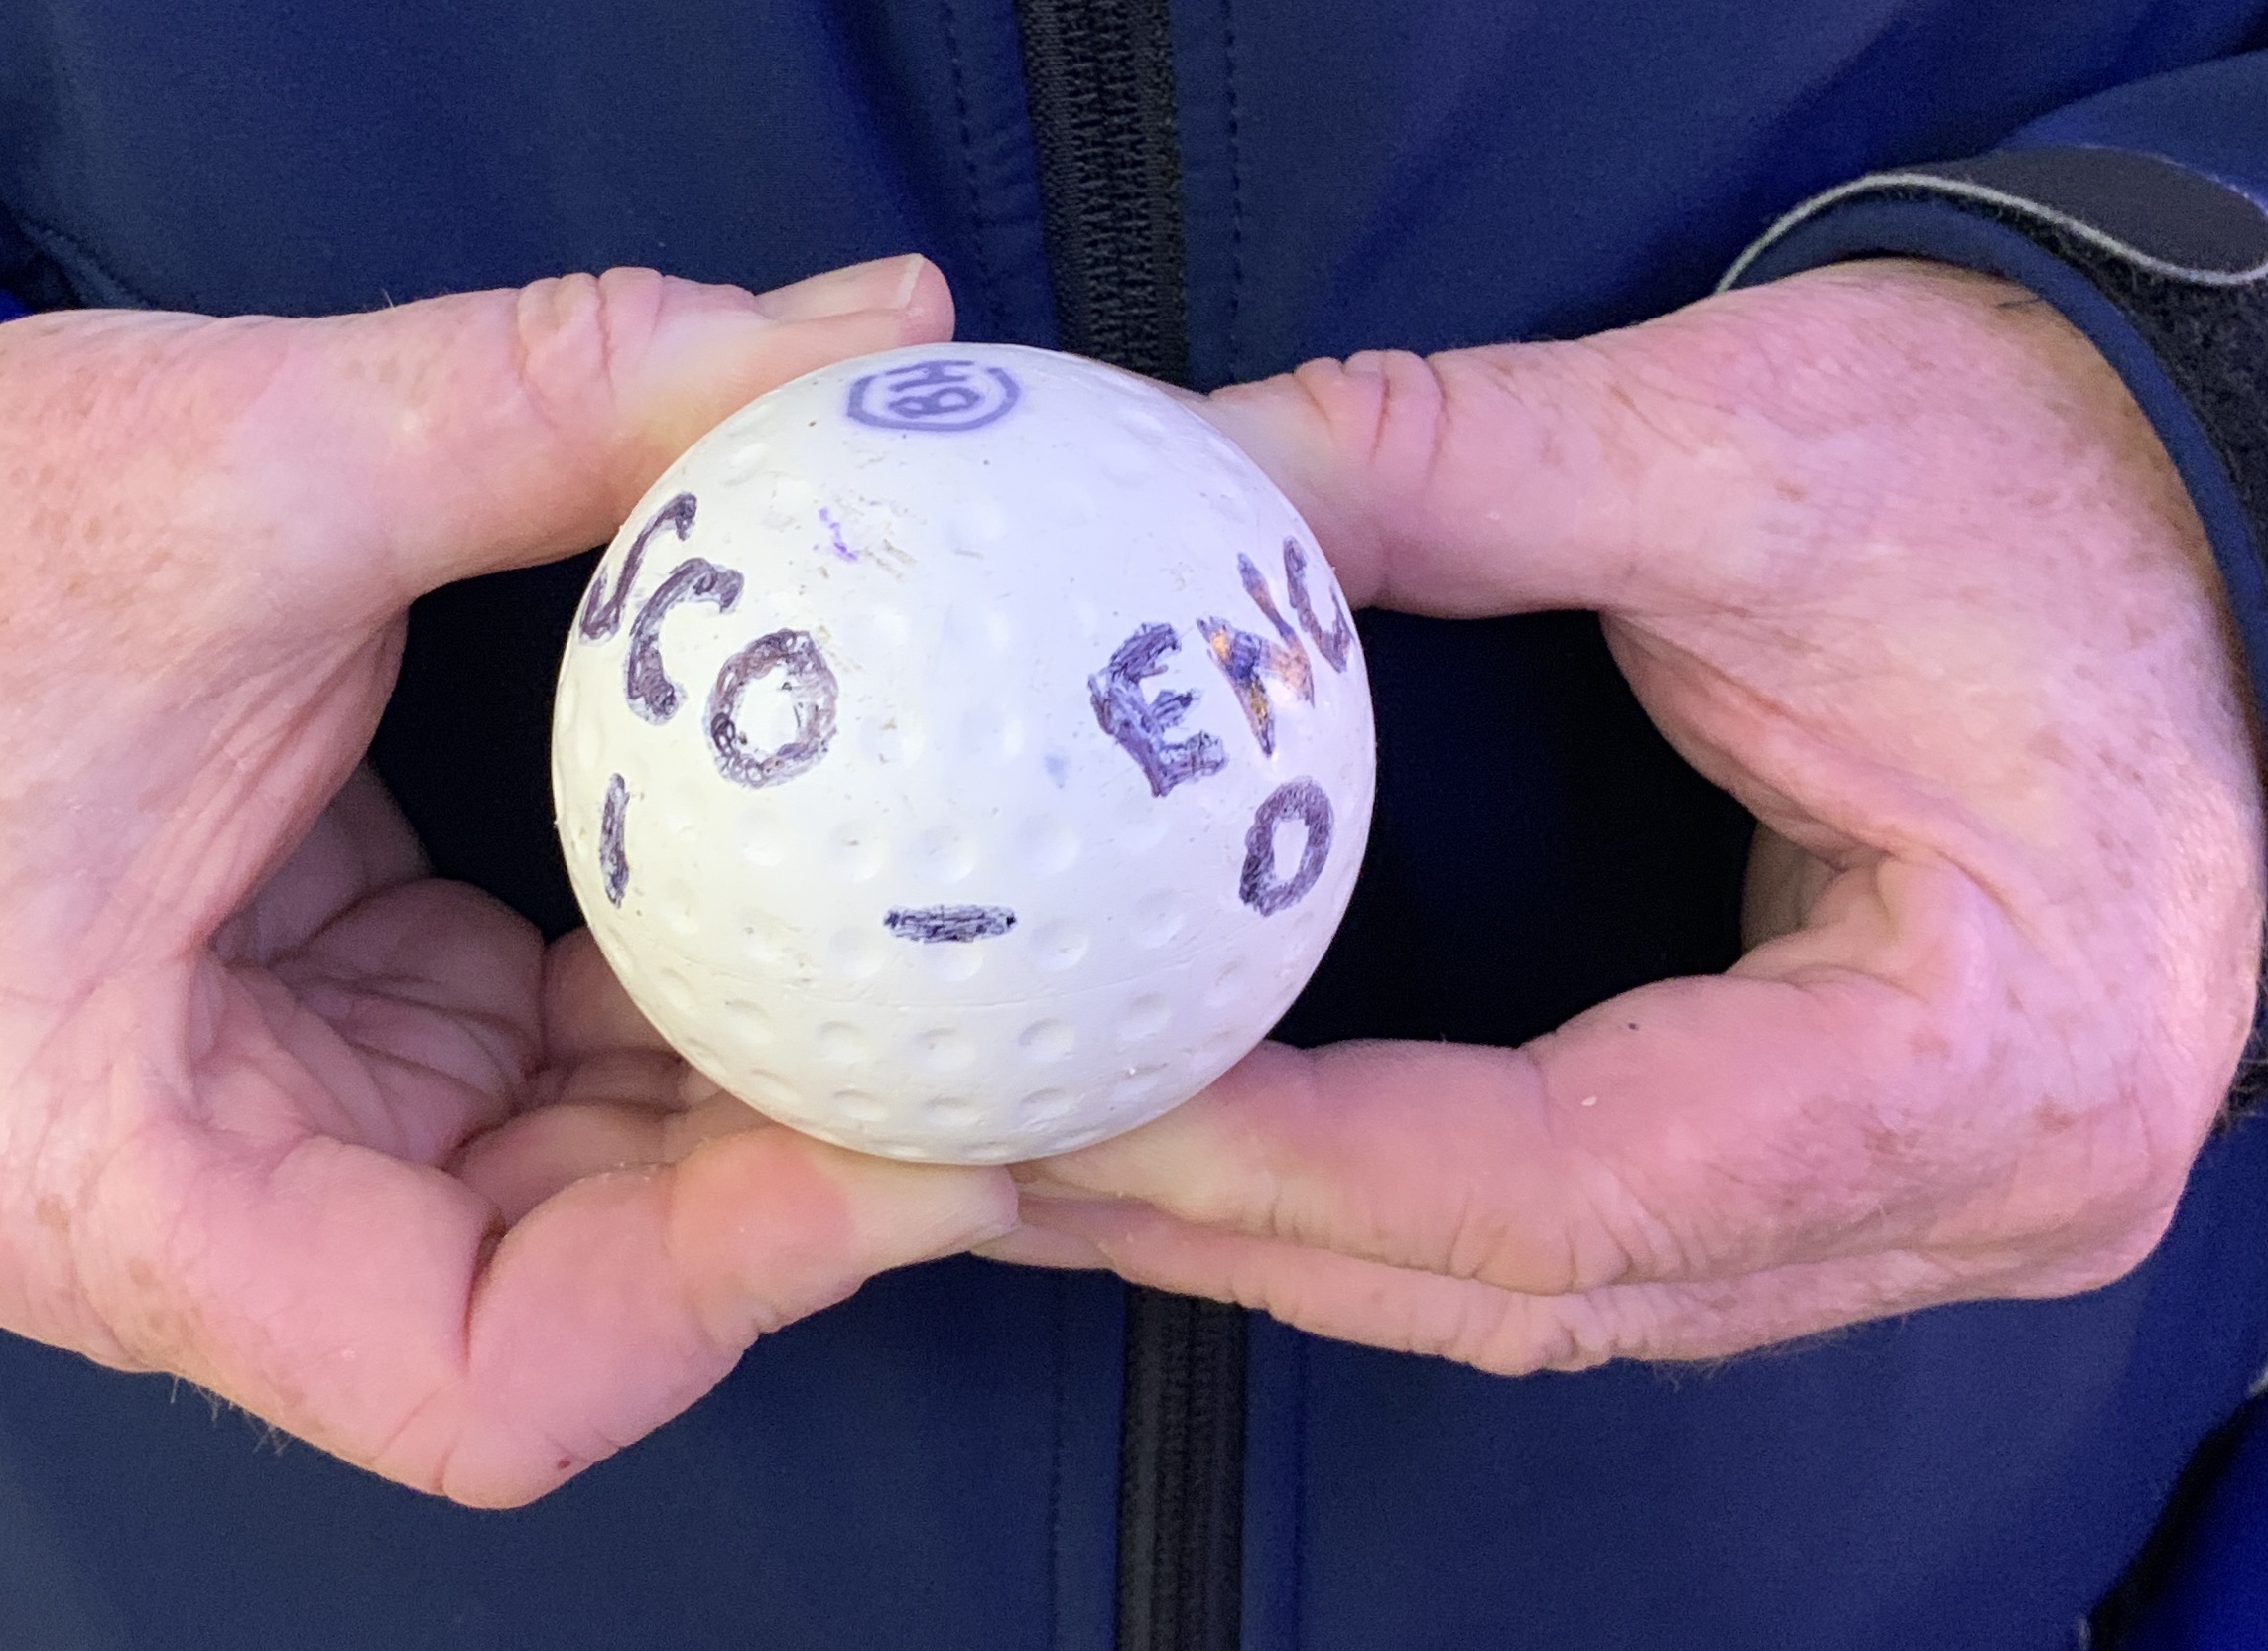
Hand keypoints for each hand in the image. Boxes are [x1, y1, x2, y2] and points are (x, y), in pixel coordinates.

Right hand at [0, 255, 1014, 1505]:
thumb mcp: (247, 460)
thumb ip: (563, 398)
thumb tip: (870, 334)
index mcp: (113, 1177)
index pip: (485, 1372)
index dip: (735, 1289)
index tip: (937, 1153)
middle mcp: (207, 1214)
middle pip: (588, 1303)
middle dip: (822, 1203)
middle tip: (1037, 1069)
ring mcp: (292, 1142)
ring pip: (607, 1204)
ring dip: (797, 1106)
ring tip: (993, 1004)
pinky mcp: (359, 1050)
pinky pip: (580, 1084)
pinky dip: (720, 1011)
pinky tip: (847, 911)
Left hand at [991, 261, 2264, 1369]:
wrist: (2215, 494)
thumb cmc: (2046, 473)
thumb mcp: (1752, 443)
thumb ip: (1446, 466)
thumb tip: (1180, 483)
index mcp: (1985, 1061)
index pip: (1566, 1187)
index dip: (1291, 1164)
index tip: (1073, 1106)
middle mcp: (1980, 1194)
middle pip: (1541, 1285)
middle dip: (1253, 1231)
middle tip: (1010, 1160)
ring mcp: (1939, 1203)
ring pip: (1566, 1293)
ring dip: (1313, 1240)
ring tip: (1084, 1168)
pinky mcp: (1882, 1160)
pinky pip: (1608, 1241)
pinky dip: (1417, 1209)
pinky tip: (1258, 1151)